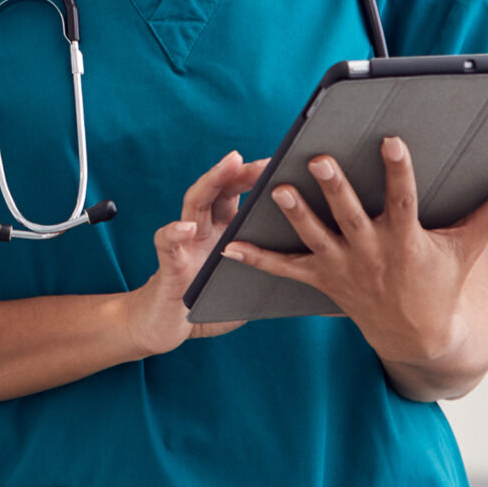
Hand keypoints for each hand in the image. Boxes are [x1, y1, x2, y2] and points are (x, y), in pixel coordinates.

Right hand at [121, 150, 268, 357]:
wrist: (167, 327)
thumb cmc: (211, 304)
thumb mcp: (248, 285)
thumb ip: (272, 271)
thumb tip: (320, 273)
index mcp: (224, 231)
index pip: (240, 194)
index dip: (259, 178)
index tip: (286, 163)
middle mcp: (203, 229)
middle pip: (220, 189)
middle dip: (240, 170)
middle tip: (264, 160)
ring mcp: (184, 243)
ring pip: (194, 203)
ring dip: (210, 181)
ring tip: (228, 165)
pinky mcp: (168, 265)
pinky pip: (167, 244)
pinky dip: (174, 233)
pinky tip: (186, 228)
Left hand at [219, 136, 487, 370]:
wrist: (420, 337)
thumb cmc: (443, 281)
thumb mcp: (470, 246)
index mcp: (407, 239)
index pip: (404, 199)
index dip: (399, 170)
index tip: (392, 140)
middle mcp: (371, 251)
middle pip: (350, 215)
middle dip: (335, 188)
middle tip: (319, 159)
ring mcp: (344, 267)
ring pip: (314, 237)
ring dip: (295, 215)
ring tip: (276, 189)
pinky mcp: (322, 279)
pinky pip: (285, 270)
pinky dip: (258, 260)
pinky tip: (230, 246)